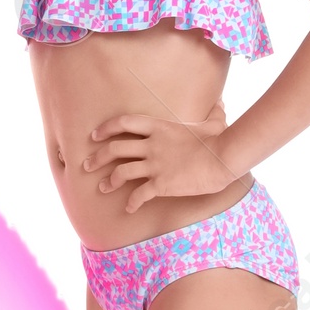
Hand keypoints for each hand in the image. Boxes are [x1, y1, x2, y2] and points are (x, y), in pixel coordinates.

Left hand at [81, 102, 235, 212]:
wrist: (223, 158)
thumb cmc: (220, 140)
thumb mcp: (214, 121)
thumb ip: (213, 111)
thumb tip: (220, 101)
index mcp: (159, 127)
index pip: (124, 123)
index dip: (106, 129)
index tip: (94, 135)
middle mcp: (152, 145)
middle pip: (114, 149)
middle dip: (97, 158)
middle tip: (86, 165)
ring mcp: (155, 165)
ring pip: (121, 172)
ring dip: (109, 181)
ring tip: (102, 188)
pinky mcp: (161, 184)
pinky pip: (139, 195)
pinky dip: (131, 203)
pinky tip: (129, 209)